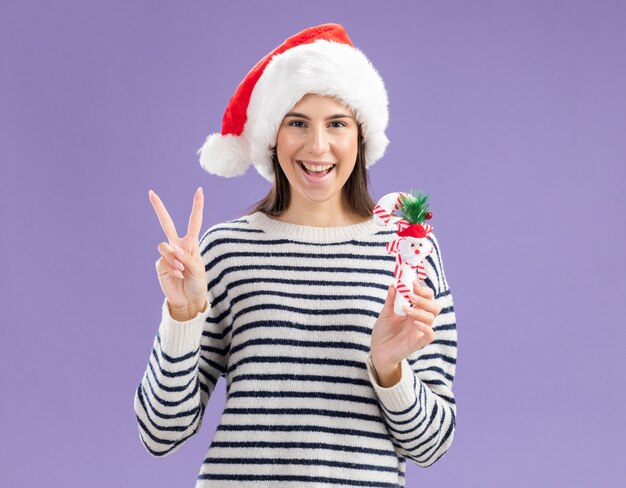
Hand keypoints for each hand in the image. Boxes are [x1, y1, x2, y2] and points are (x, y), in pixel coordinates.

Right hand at [149, 187, 207, 318]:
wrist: (188, 300)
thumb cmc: (197, 283)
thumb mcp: (198, 269)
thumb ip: (187, 256)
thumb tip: (172, 248)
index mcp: (191, 243)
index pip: (194, 221)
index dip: (197, 206)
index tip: (199, 190)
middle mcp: (178, 246)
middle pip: (166, 223)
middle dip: (159, 208)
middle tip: (151, 193)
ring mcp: (167, 254)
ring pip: (165, 246)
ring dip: (175, 258)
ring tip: (182, 270)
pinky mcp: (159, 264)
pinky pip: (163, 260)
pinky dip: (172, 268)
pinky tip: (178, 275)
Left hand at [370, 280, 441, 373]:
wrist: (378, 351)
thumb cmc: (383, 332)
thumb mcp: (385, 314)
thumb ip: (390, 300)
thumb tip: (394, 284)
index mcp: (414, 310)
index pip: (426, 297)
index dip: (422, 289)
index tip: (412, 282)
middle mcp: (419, 319)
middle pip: (434, 306)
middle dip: (424, 298)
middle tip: (411, 295)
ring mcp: (420, 330)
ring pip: (432, 317)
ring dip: (420, 310)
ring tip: (405, 309)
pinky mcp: (419, 342)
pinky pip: (430, 334)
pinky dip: (426, 327)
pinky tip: (414, 322)